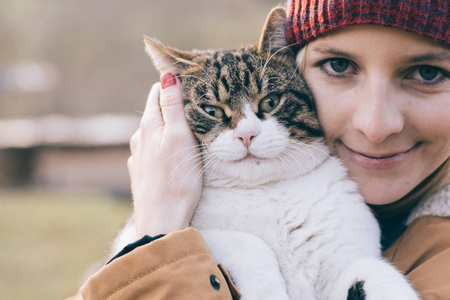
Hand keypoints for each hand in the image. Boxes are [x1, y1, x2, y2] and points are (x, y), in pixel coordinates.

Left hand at [128, 73, 202, 237]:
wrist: (162, 220)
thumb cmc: (176, 178)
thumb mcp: (179, 136)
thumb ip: (172, 105)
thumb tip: (166, 74)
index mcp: (148, 125)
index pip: (157, 92)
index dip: (172, 85)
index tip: (189, 84)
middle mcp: (139, 138)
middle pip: (155, 112)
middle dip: (171, 106)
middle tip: (193, 107)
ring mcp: (138, 157)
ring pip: (153, 134)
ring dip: (167, 129)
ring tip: (185, 133)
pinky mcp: (142, 173)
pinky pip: (152, 152)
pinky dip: (162, 147)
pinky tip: (171, 156)